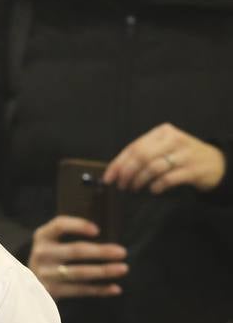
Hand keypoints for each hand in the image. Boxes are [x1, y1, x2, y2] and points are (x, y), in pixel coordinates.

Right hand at [27, 215, 126, 299]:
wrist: (28, 285)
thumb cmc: (50, 259)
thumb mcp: (52, 244)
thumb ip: (69, 237)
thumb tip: (108, 236)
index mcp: (43, 236)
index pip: (60, 225)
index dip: (79, 225)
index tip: (98, 230)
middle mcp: (41, 254)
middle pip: (75, 251)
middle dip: (101, 252)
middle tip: (122, 252)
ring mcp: (45, 274)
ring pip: (79, 273)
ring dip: (103, 271)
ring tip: (123, 269)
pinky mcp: (50, 291)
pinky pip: (79, 290)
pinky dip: (99, 290)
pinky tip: (115, 288)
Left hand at [103, 123, 226, 193]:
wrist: (215, 163)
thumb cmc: (181, 156)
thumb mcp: (163, 148)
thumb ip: (142, 154)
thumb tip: (115, 171)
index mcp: (162, 132)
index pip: (134, 147)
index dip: (118, 164)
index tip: (108, 178)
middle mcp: (174, 139)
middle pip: (141, 156)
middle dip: (127, 173)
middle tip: (122, 186)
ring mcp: (185, 154)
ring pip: (153, 168)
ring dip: (139, 181)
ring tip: (135, 188)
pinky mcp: (193, 169)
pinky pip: (168, 179)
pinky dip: (156, 186)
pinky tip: (153, 190)